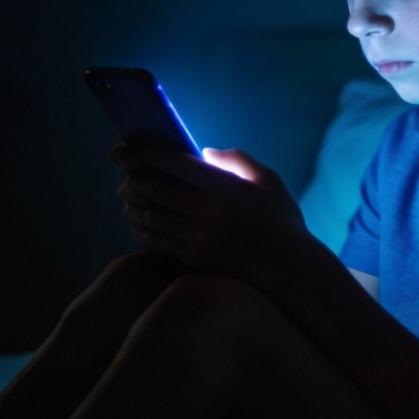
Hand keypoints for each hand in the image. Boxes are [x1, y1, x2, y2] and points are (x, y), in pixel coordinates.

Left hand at [112, 145, 305, 273]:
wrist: (288, 267)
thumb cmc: (281, 219)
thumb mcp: (268, 180)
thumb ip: (236, 160)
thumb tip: (204, 151)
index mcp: (226, 188)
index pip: (178, 164)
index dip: (156, 156)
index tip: (147, 153)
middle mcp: (208, 212)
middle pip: (156, 189)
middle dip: (139, 178)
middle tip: (132, 173)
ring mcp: (198, 237)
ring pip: (151, 215)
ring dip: (136, 204)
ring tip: (130, 197)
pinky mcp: (194, 256)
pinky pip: (158, 239)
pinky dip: (145, 228)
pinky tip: (142, 222)